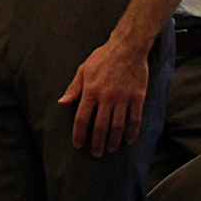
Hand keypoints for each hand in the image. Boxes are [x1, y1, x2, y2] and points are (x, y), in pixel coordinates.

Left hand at [58, 37, 150, 155]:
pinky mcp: (138, 97)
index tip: (78, 145)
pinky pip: (135, 119)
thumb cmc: (103, 57)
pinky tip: (129, 140)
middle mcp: (106, 97)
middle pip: (100, 127)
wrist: (128, 46)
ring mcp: (123, 98)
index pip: (82, 118)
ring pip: (118, 126)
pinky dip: (132, 132)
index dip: (79, 134)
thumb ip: (74, 88)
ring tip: (111, 149)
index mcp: (91, 91)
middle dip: (97, 143)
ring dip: (114, 141)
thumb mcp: (84, 69)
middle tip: (96, 153)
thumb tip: (62, 103)